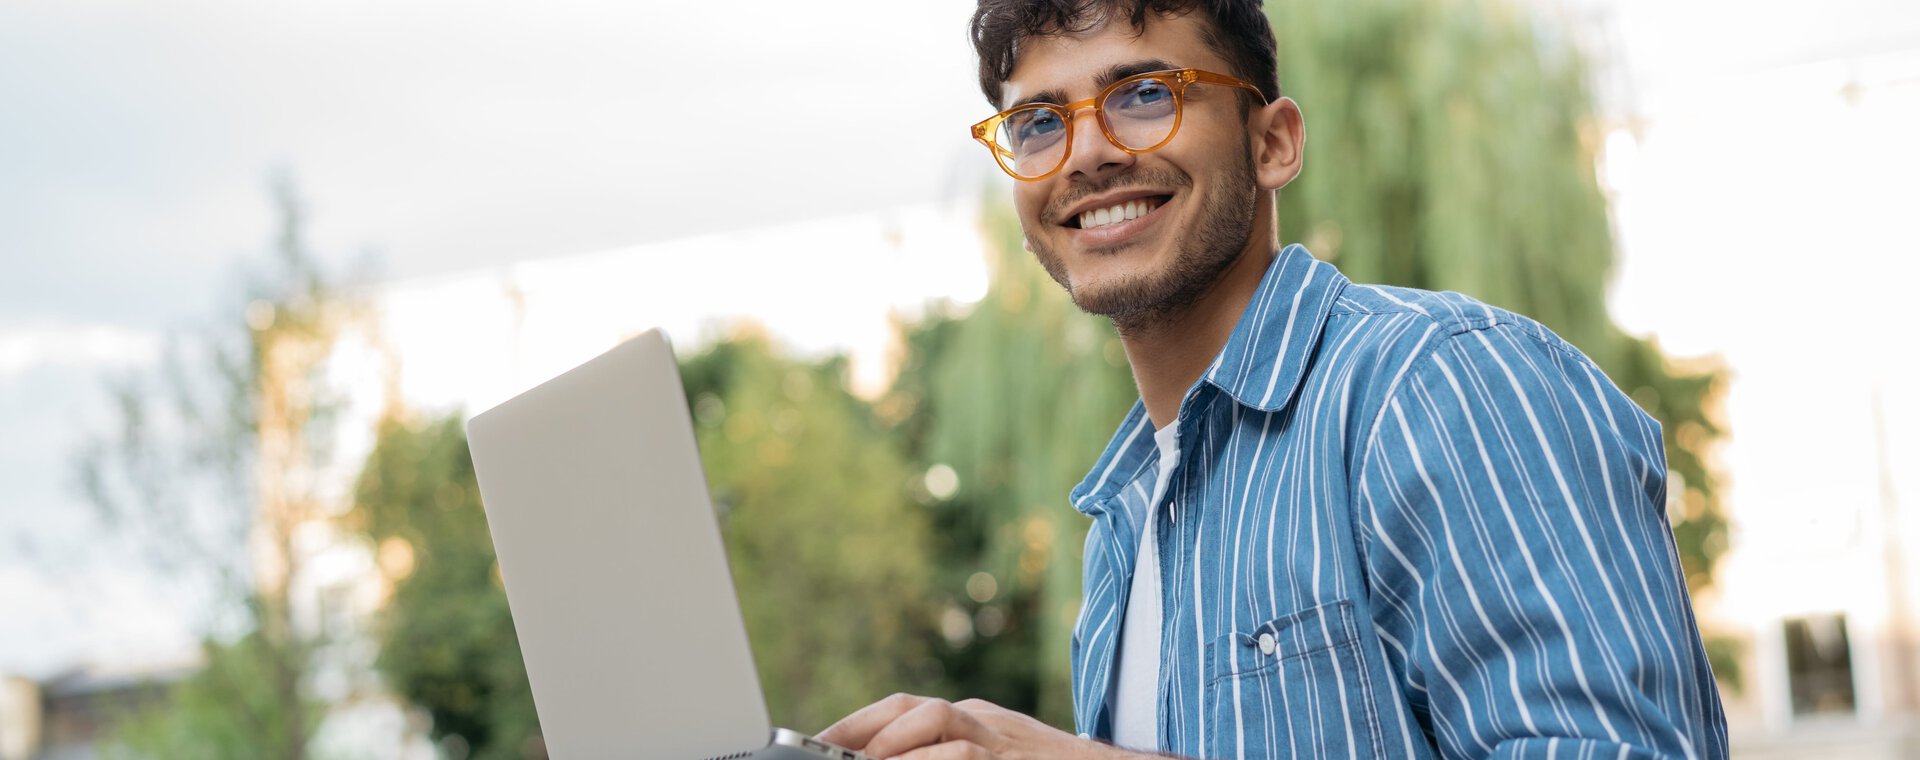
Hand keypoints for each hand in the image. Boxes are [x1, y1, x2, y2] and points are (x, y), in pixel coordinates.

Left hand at [817, 693, 1123, 759]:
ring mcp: (1003, 737)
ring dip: (893, 741)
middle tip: (823, 746)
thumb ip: (943, 755)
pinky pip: (966, 753)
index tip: (816, 741)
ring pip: (939, 720)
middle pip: (913, 706)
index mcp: (971, 718)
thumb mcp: (991, 757)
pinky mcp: (1015, 755)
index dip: (857, 724)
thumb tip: (881, 757)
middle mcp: (983, 719)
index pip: (905, 709)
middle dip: (862, 727)